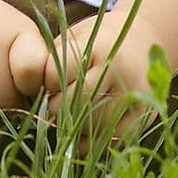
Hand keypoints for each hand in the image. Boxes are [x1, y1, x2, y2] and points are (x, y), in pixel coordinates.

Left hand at [43, 9, 165, 142]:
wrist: (145, 38)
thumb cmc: (100, 38)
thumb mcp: (75, 36)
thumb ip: (53, 59)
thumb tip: (31, 92)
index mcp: (99, 46)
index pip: (56, 76)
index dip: (46, 83)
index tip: (49, 81)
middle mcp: (120, 71)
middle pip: (73, 104)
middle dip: (57, 107)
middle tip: (56, 103)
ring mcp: (135, 95)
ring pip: (91, 125)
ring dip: (73, 127)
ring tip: (71, 115)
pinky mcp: (145, 115)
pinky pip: (111, 139)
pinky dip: (93, 142)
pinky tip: (85, 133)